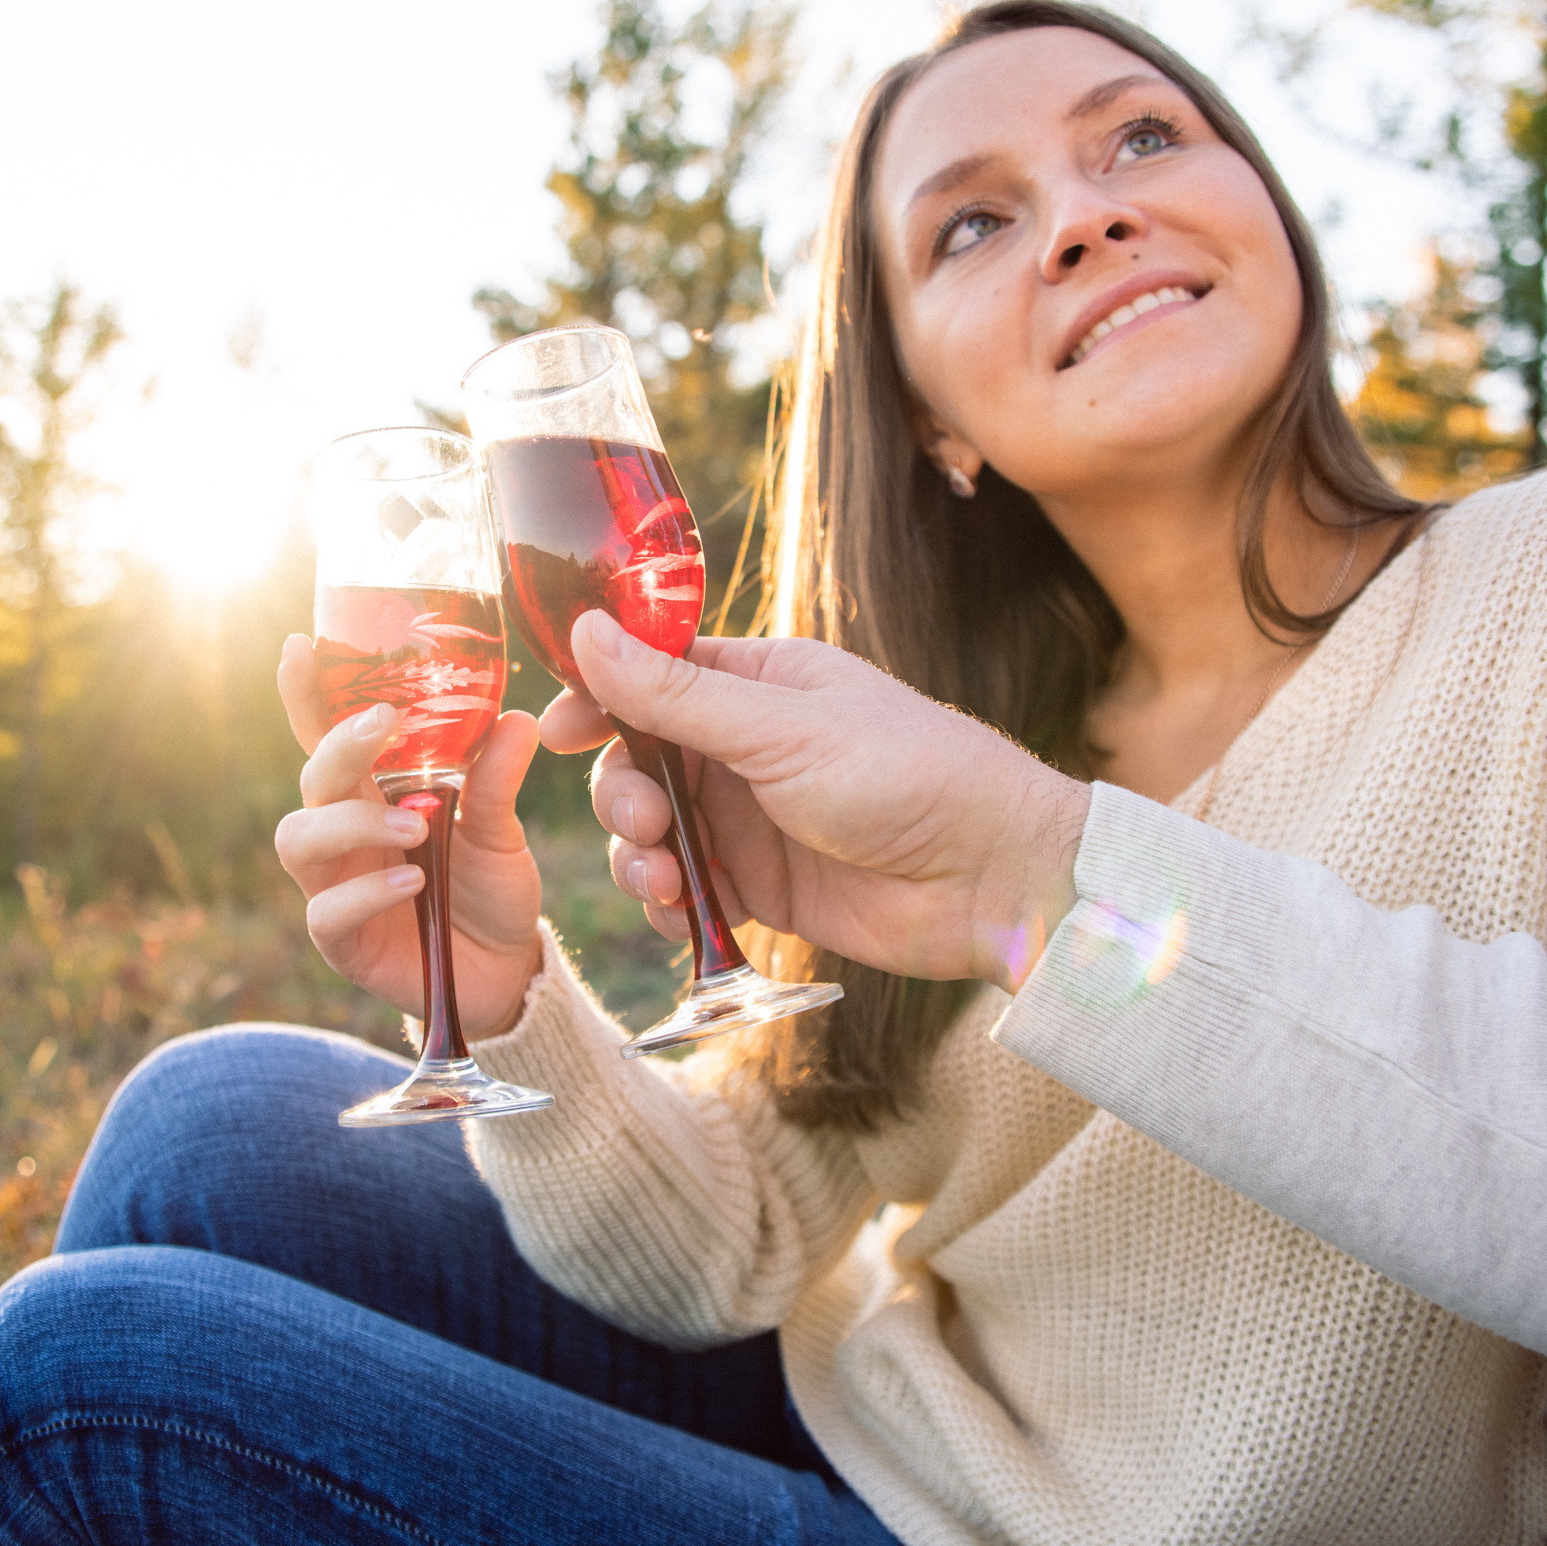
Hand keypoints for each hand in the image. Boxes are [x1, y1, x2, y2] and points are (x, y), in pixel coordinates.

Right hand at [273, 635, 544, 1037]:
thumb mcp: (500, 830)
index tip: (299, 646)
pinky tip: (412, 883)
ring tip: (413, 827)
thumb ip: (494, 779)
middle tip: (383, 725)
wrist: (507, 970)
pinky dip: (366, 892)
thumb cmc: (489, 889)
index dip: (304, 693)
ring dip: (351, 824)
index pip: (324, 736)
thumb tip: (516, 718)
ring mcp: (335, 886)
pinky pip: (327, 912)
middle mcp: (343, 834)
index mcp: (372, 793)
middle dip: (338, 748)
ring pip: (298, 839)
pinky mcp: (342, 941)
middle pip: (311, 779)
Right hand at [538, 614, 1090, 992]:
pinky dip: (671, 904)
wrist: (990, 879)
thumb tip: (585, 631)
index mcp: (758, 683)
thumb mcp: (780, 728)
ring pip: (652, 831)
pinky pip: (686, 891)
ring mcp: (751, 818)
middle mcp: (747, 746)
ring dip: (639, 856)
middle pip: (638, 761)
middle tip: (647, 822)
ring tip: (666, 882)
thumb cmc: (906, 776)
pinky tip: (683, 914)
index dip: (598, 702)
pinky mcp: (761, 887)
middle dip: (622, 794)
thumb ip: (675, 694)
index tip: (556, 734)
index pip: (650, 675)